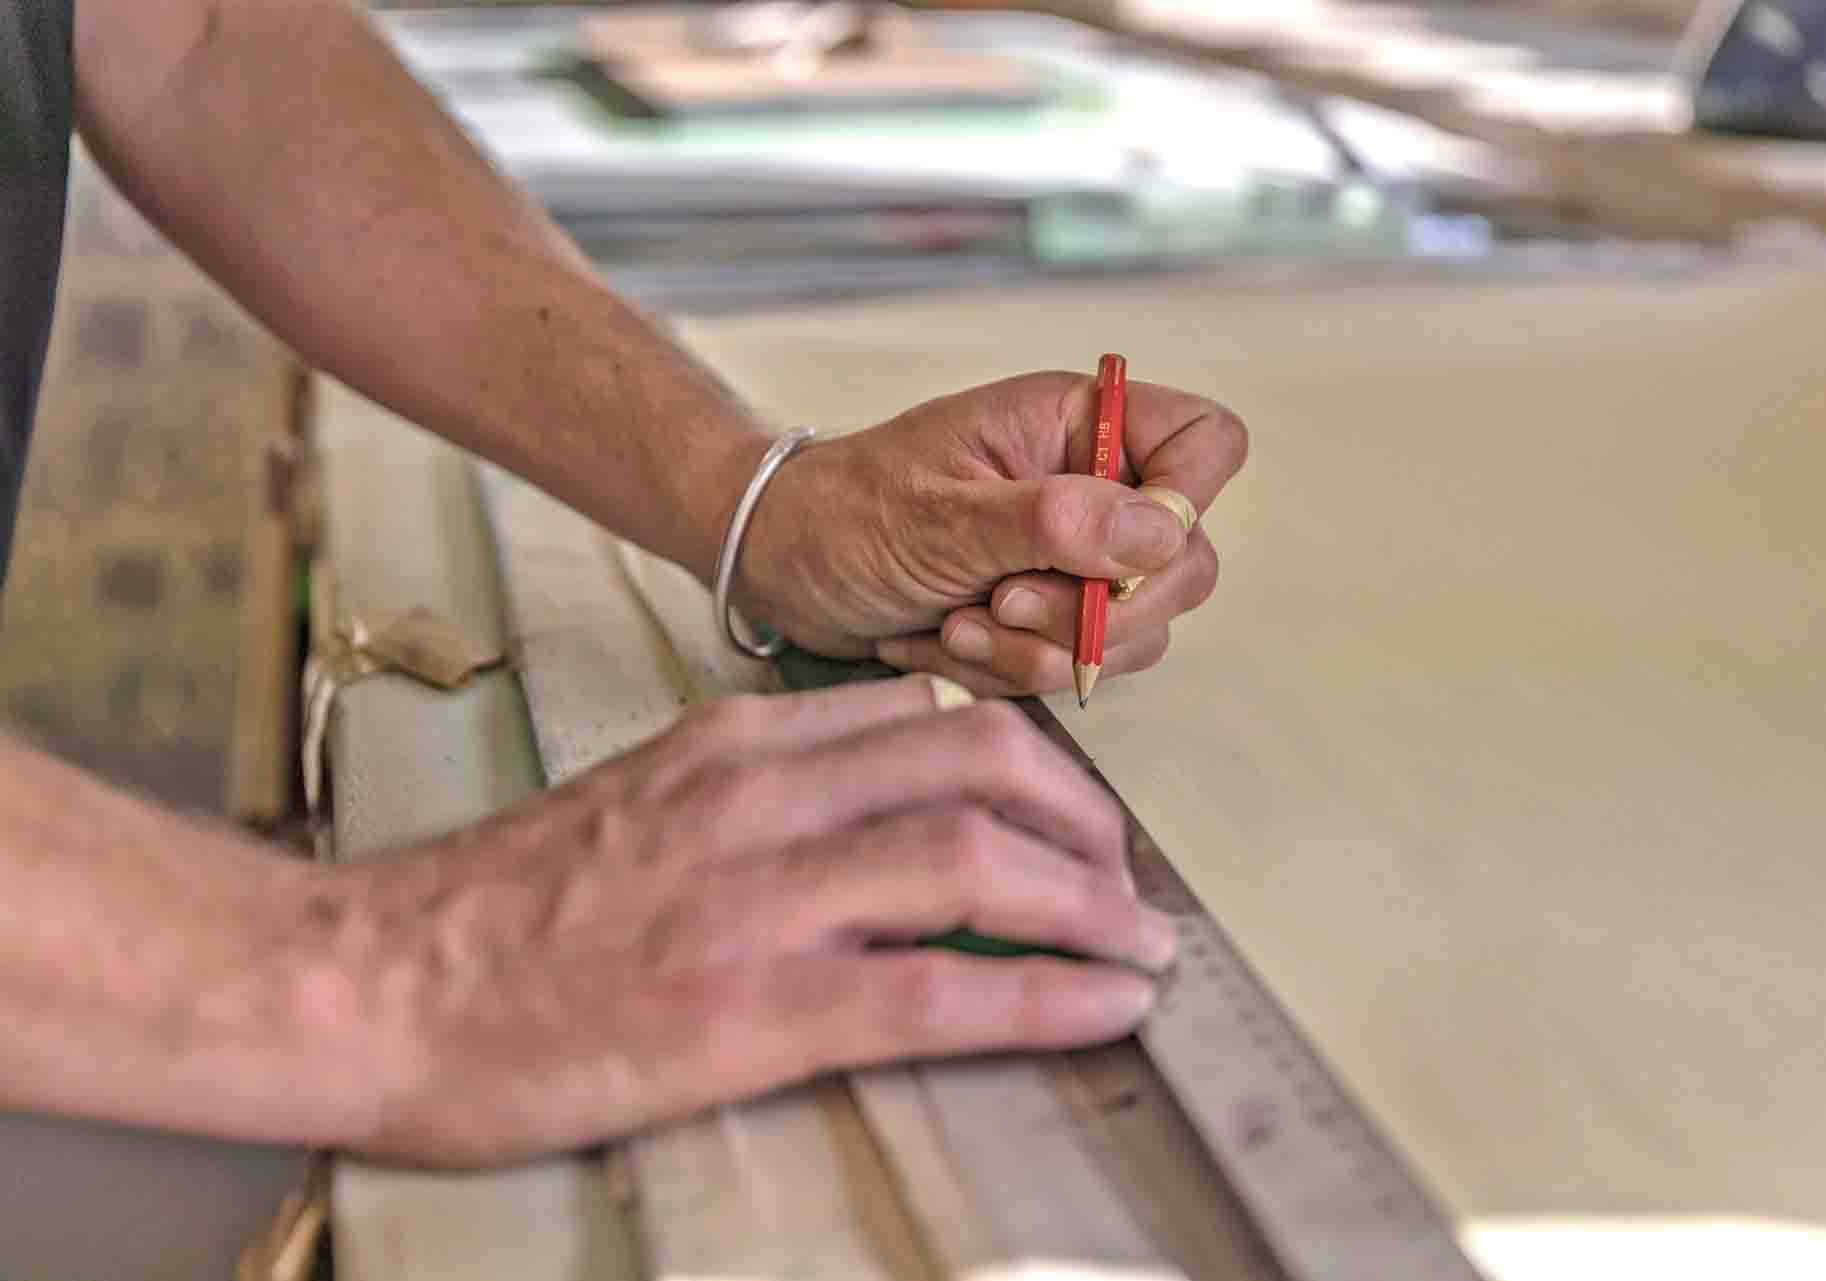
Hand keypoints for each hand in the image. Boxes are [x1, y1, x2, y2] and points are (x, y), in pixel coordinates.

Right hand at [329, 677, 1172, 1165]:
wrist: (369, 983)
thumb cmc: (494, 909)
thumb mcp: (635, 801)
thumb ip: (749, 792)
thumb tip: (865, 815)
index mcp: (731, 742)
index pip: (922, 712)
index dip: (1026, 760)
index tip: (1066, 811)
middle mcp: (758, 795)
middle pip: (978, 756)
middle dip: (1082, 816)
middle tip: (1121, 877)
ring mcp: (758, 895)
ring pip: (976, 856)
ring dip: (1090, 902)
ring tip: (1137, 946)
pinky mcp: (750, 1006)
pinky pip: (940, 988)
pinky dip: (1044, 994)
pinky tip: (1102, 1007)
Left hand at [735, 372, 1247, 695]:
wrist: (781, 568)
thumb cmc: (842, 514)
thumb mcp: (938, 513)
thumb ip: (1054, 519)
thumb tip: (1163, 531)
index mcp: (1077, 425)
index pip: (1207, 444)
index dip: (1186, 503)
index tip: (1110, 549)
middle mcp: (1093, 487)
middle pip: (1185, 564)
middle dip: (1093, 613)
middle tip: (1001, 602)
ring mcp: (1077, 558)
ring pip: (1131, 634)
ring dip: (1037, 652)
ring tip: (952, 624)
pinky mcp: (1050, 617)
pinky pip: (1075, 670)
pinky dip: (1006, 673)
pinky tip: (942, 642)